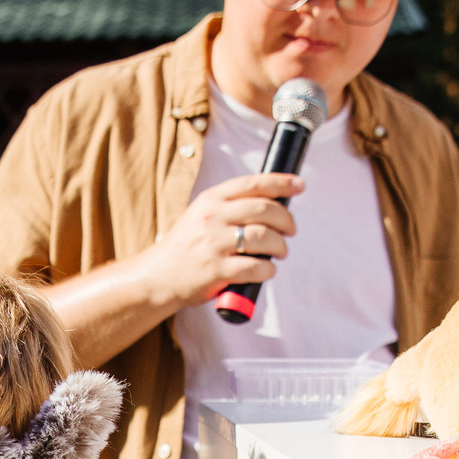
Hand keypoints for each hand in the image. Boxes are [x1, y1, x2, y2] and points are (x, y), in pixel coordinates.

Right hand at [144, 173, 302, 312]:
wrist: (159, 276)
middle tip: (291, 229)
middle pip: (265, 210)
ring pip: (264, 237)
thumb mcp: (202, 215)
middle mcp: (213, 217)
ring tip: (281, 251)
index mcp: (211, 200)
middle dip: (286, 220)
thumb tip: (271, 204)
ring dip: (281, 245)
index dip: (281, 182)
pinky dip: (268, 269)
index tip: (299, 185)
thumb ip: (230, 206)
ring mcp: (214, 244)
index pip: (253, 184)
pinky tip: (266, 270)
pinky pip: (256, 267)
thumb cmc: (187, 246)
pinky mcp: (217, 270)